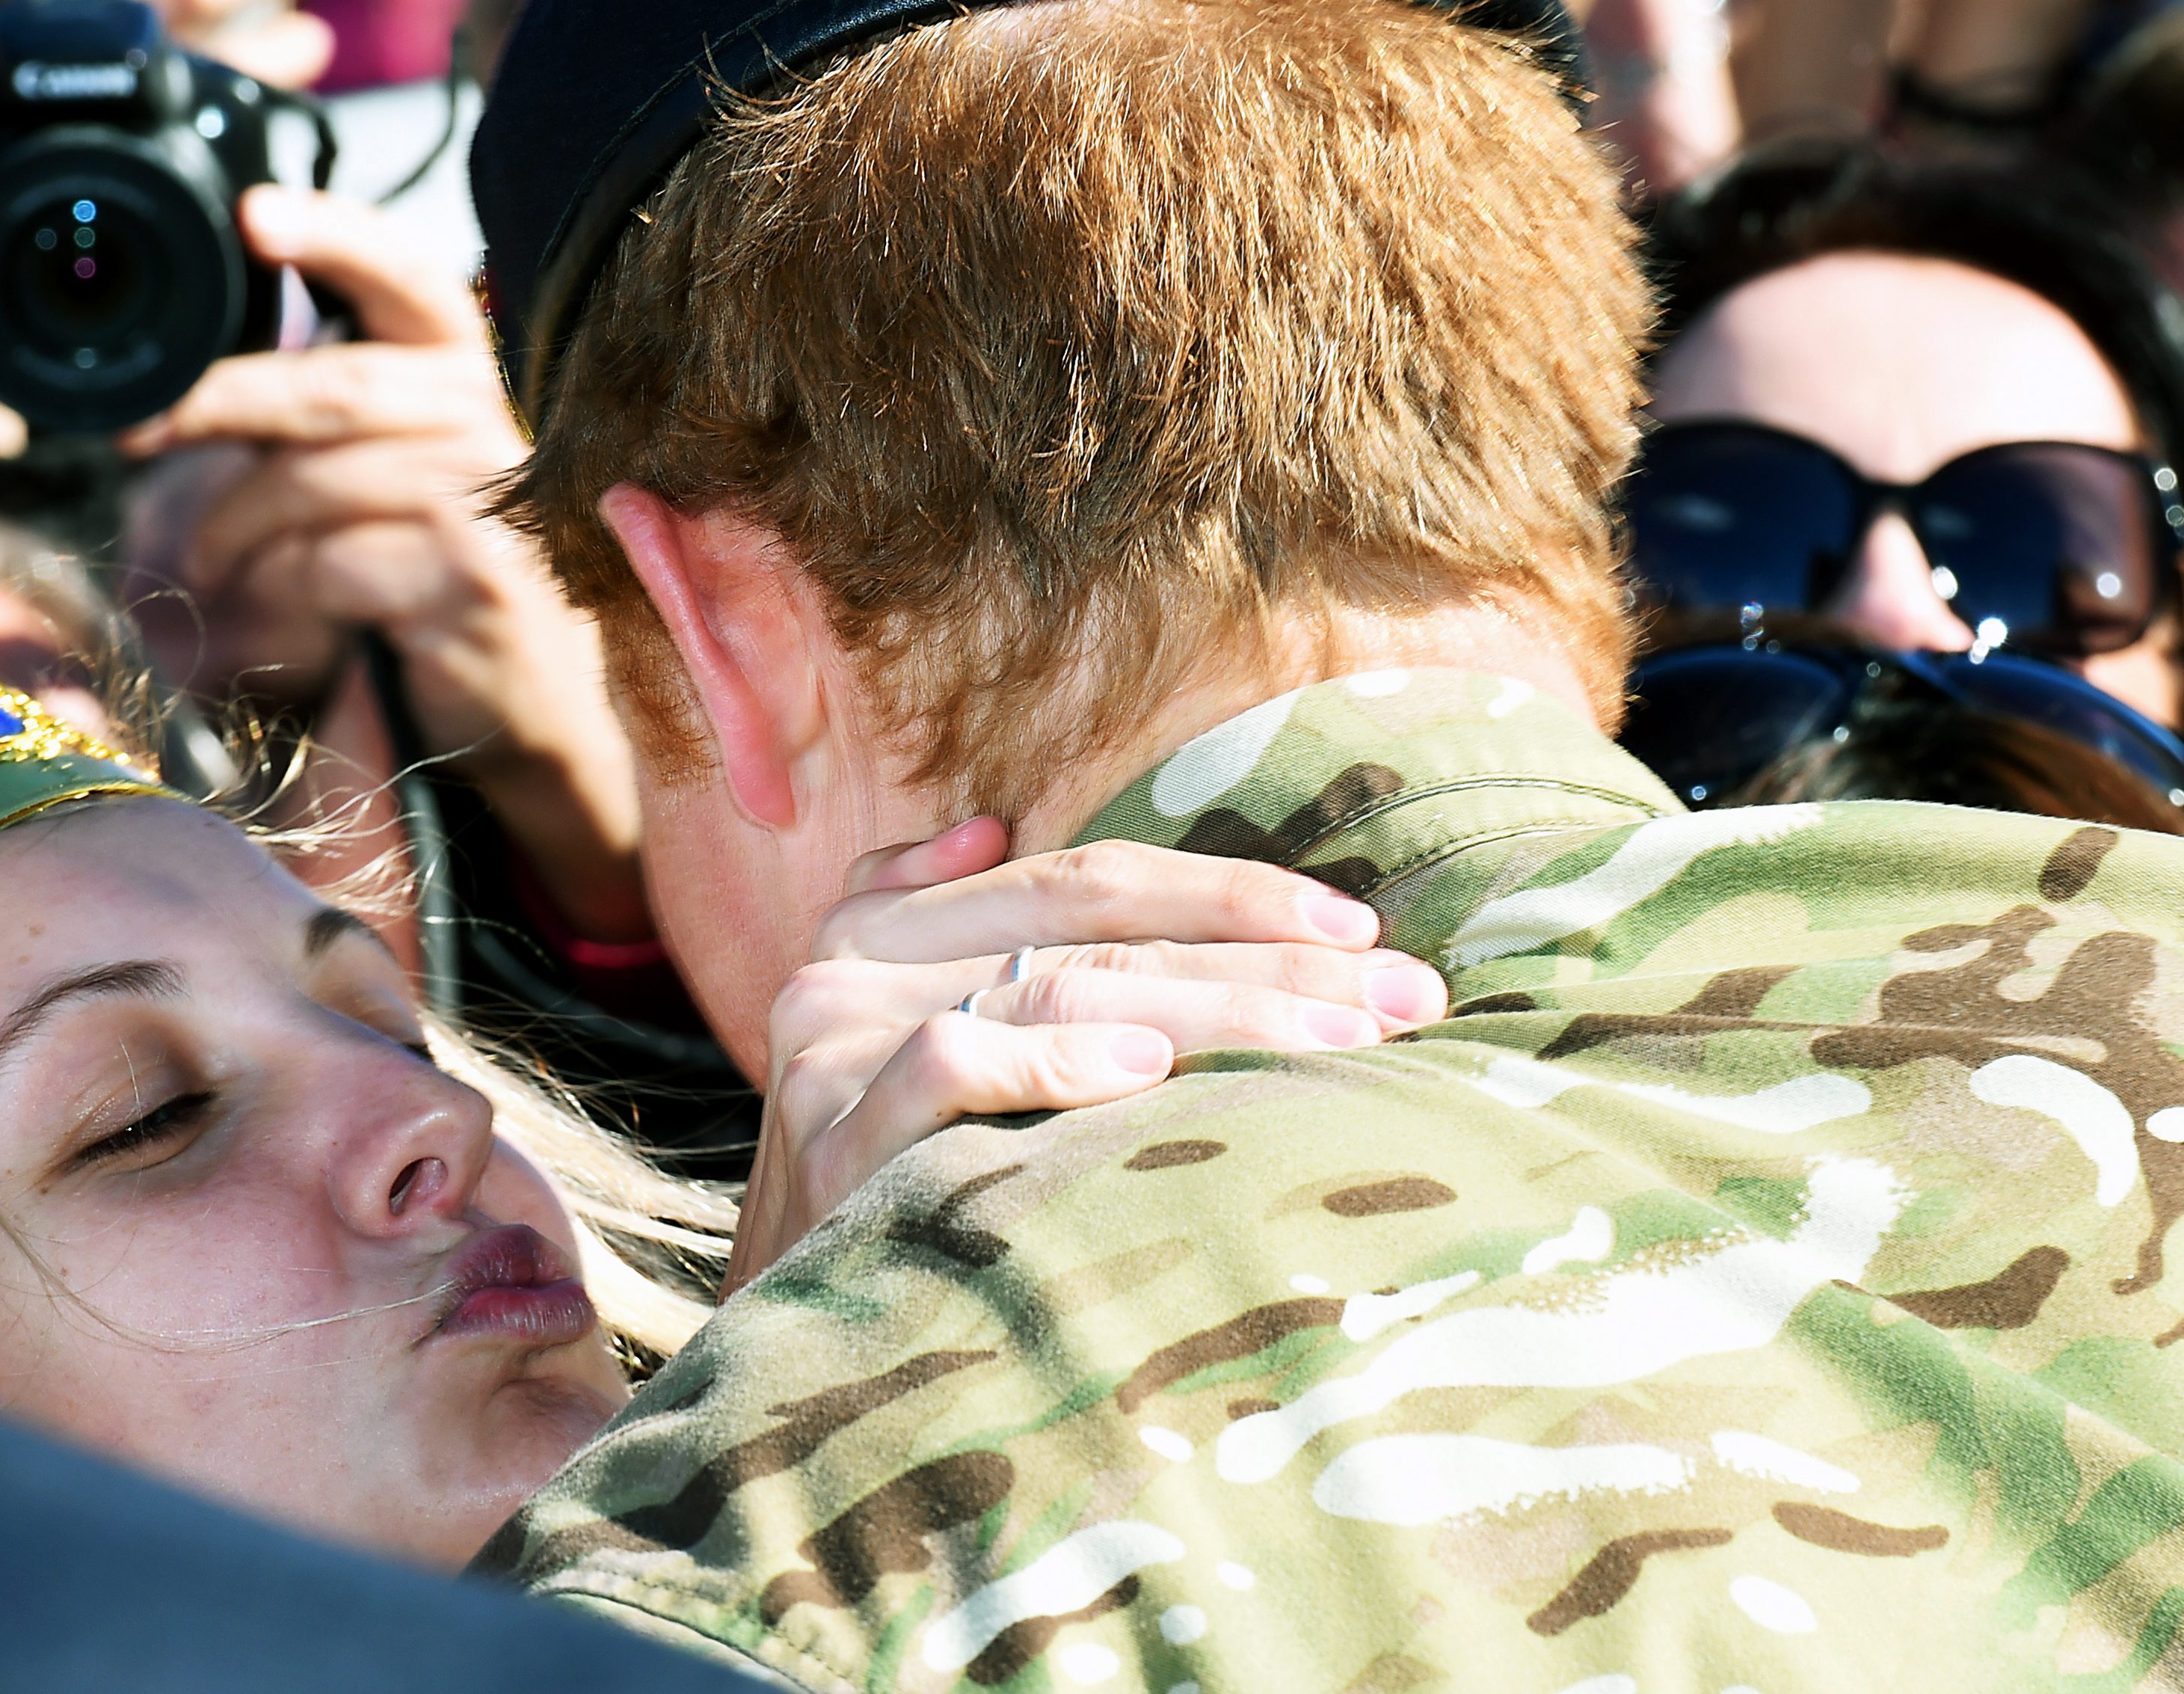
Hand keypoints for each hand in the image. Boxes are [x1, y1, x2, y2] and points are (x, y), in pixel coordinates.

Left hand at [122, 187, 646, 938]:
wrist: (546, 699)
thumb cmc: (450, 572)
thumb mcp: (405, 470)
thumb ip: (339, 414)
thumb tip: (201, 387)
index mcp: (467, 370)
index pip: (407, 275)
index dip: (333, 233)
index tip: (253, 213)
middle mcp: (489, 421)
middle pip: (330, 386)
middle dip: (213, 402)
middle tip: (134, 430)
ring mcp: (489, 506)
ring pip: (313, 487)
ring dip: (233, 530)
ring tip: (208, 562)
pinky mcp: (474, 586)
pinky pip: (331, 568)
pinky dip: (279, 591)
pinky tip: (276, 610)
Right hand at [727, 822, 1452, 1292]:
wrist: (778, 1359)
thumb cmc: (891, 1204)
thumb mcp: (922, 1065)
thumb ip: (959, 943)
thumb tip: (994, 825)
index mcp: (883, 928)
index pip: (1087, 878)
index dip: (1232, 891)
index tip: (1365, 929)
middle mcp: (848, 967)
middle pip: (1092, 924)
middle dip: (1265, 951)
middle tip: (1405, 991)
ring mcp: (831, 1045)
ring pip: (1053, 983)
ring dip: (1220, 1005)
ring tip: (1339, 1032)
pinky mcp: (826, 1133)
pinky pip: (953, 1063)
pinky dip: (1057, 1060)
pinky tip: (1152, 1071)